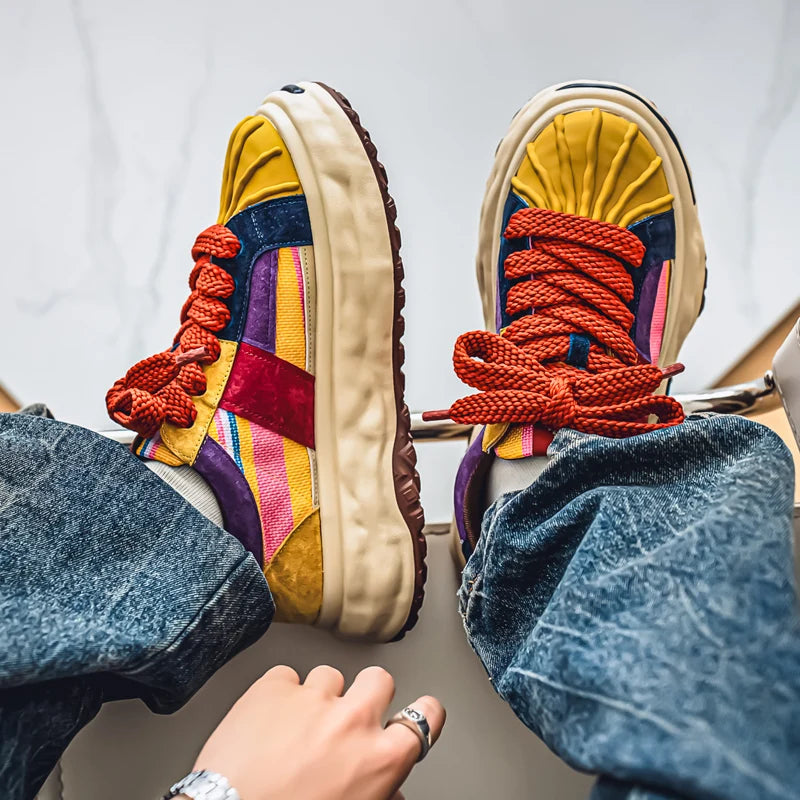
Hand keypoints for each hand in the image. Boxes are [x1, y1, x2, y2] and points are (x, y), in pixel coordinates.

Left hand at [192, 664, 444, 799]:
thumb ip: (379, 793)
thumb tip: (388, 792)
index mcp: (382, 758)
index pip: (427, 716)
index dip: (424, 713)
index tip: (417, 713)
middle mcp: (353, 720)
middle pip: (379, 679)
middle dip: (366, 693)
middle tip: (346, 716)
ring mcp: (313, 697)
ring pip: (329, 676)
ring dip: (317, 697)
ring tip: (293, 729)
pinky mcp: (273, 686)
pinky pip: (286, 676)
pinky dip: (278, 694)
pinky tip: (266, 722)